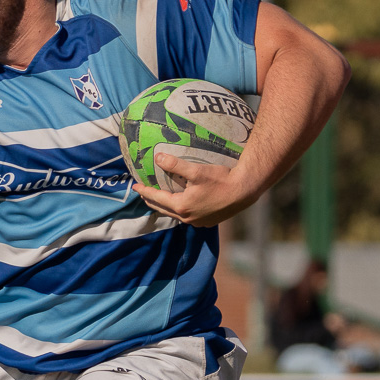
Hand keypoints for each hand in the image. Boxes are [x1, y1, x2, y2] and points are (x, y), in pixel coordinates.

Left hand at [131, 154, 257, 226]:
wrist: (244, 191)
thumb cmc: (221, 180)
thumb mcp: (196, 170)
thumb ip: (175, 165)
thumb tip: (157, 157)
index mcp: (181, 207)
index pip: (157, 198)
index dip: (145, 191)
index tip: (135, 186)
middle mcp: (188, 218)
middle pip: (163, 209)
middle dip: (151, 200)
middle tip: (143, 193)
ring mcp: (198, 222)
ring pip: (175, 214)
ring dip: (165, 206)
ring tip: (159, 198)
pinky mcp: (208, 221)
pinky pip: (187, 216)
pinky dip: (179, 209)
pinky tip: (181, 204)